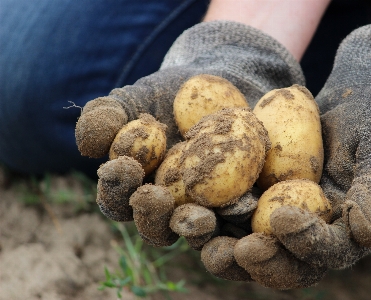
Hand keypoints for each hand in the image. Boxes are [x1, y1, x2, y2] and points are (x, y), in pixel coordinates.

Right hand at [75, 21, 302, 251]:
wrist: (224, 87)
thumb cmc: (170, 95)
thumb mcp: (135, 99)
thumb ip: (106, 118)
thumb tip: (88, 145)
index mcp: (138, 190)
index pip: (118, 200)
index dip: (117, 188)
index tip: (125, 165)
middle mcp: (171, 209)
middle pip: (157, 228)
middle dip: (154, 217)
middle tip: (158, 197)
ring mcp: (208, 212)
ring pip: (199, 234)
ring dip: (197, 230)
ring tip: (201, 218)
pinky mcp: (242, 207)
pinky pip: (241, 221)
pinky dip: (241, 219)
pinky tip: (247, 205)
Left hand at [201, 23, 370, 288]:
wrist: (359, 102)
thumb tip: (365, 233)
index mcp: (343, 234)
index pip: (325, 252)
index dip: (304, 244)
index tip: (280, 220)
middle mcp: (306, 233)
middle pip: (278, 260)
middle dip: (251, 259)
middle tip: (225, 251)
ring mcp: (276, 215)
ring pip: (244, 240)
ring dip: (215, 240)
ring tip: (190, 226)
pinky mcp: (252, 193)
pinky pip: (226, 206)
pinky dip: (203, 204)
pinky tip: (178, 194)